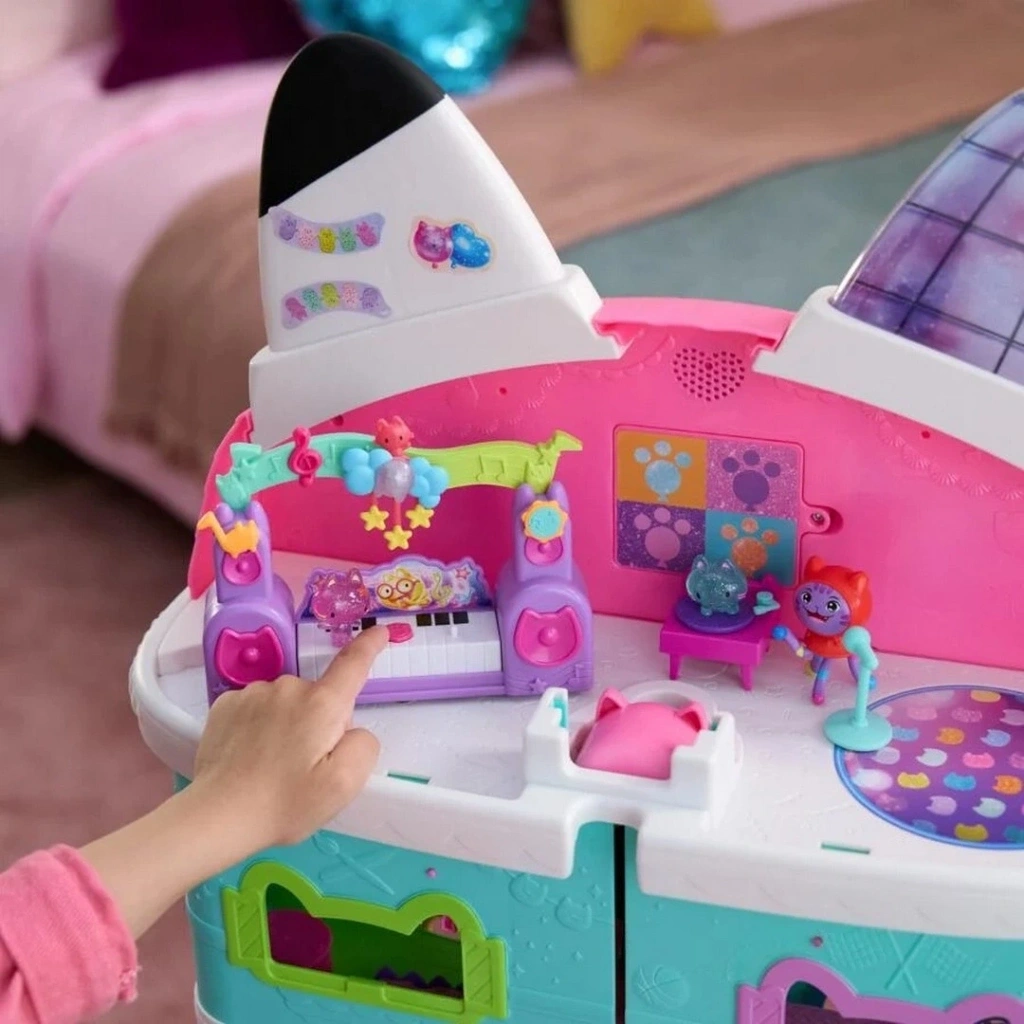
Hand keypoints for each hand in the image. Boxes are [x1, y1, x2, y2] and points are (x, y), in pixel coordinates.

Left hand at [193, 625, 387, 849]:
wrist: (217, 817)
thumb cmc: (285, 804)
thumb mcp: (344, 785)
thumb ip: (364, 745)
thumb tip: (351, 729)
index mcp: (322, 704)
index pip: (353, 663)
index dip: (369, 645)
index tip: (380, 630)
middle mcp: (288, 687)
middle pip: (319, 696)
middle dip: (321, 723)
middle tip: (306, 765)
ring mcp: (253, 692)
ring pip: (286, 702)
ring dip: (288, 724)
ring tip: (273, 765)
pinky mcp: (225, 703)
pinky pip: (257, 707)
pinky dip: (260, 725)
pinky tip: (250, 755)